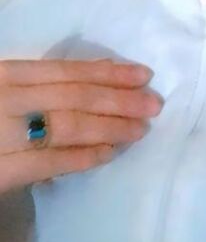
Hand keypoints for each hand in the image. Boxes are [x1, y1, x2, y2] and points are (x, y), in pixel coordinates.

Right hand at [0, 57, 162, 193]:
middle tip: (154, 104)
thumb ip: (43, 84)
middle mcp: (7, 100)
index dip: (109, 73)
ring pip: (69, 127)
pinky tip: (109, 153)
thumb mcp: (6, 89)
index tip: (143, 74)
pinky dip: (83, 156)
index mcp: (6, 74)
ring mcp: (2, 135)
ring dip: (111, 127)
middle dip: (120, 100)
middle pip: (76, 97)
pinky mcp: (0, 170)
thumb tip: (103, 72)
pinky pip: (50, 162)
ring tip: (140, 129)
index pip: (67, 71)